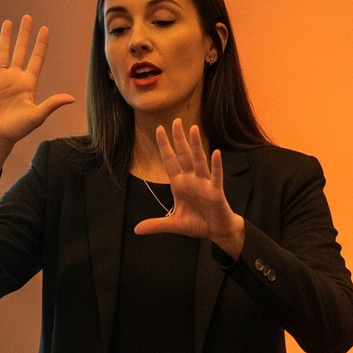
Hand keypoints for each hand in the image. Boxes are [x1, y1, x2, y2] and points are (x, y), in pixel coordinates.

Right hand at [0, 16, 74, 187]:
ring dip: (5, 38)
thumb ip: (51, 104)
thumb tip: (71, 98)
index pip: (36, 58)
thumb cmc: (17, 129)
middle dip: (24, 34)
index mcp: (28, 83)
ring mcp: (0, 79)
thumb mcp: (36, 116)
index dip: (41, 44)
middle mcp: (15, 77)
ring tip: (8, 23)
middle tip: (28, 17)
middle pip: (21, 50)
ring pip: (3, 53)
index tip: (45, 29)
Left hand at [134, 120, 244, 256]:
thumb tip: (136, 230)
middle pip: (184, 156)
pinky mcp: (216, 192)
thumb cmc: (197, 223)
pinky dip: (215, 165)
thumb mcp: (172, 224)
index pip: (170, 161)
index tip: (159, 130)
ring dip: (196, 146)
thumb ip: (155, 224)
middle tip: (176, 121)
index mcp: (179, 185)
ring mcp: (204, 184)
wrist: (216, 231)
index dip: (165, 147)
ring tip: (193, 129)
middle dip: (179, 139)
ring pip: (199, 161)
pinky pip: (216, 176)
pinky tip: (215, 153)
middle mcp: (191, 180)